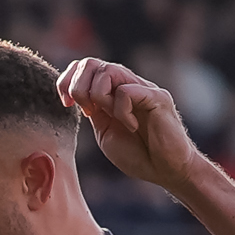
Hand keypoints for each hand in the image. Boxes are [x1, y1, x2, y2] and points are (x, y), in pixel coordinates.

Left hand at [55, 58, 203, 192]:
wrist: (167, 171)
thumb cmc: (138, 154)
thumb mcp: (105, 131)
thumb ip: (93, 111)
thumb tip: (76, 94)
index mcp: (112, 92)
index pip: (84, 67)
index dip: (67, 80)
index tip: (67, 104)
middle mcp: (127, 84)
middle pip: (91, 63)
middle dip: (78, 88)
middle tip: (89, 112)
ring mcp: (143, 88)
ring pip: (108, 71)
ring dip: (99, 97)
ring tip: (112, 118)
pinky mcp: (157, 97)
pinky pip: (126, 92)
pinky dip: (122, 112)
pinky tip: (133, 126)